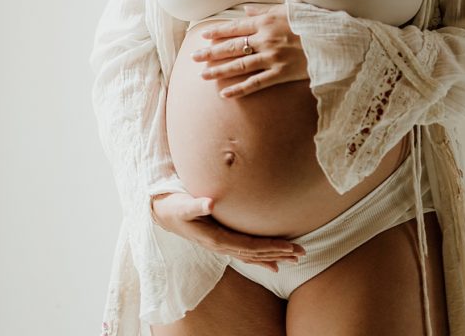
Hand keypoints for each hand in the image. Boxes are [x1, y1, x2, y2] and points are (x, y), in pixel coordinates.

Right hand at [150, 191, 304, 271]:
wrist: (162, 214)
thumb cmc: (173, 206)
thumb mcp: (182, 204)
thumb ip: (196, 205)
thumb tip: (210, 202)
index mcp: (215, 239)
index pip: (249, 246)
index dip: (269, 247)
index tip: (289, 247)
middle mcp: (221, 245)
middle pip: (255, 253)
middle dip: (279, 253)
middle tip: (302, 254)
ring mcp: (222, 245)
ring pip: (252, 254)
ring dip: (274, 256)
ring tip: (295, 258)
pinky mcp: (222, 240)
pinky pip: (245, 251)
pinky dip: (261, 257)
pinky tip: (274, 263)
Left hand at [190, 3, 309, 98]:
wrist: (333, 41)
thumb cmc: (311, 22)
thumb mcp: (288, 9)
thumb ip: (265, 10)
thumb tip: (246, 9)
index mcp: (267, 21)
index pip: (236, 27)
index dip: (218, 32)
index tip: (204, 36)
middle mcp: (266, 39)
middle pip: (232, 47)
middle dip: (211, 52)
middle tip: (194, 57)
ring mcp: (272, 58)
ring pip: (239, 65)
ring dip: (219, 70)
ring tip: (203, 75)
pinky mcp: (280, 74)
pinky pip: (256, 83)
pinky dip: (239, 89)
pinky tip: (225, 93)